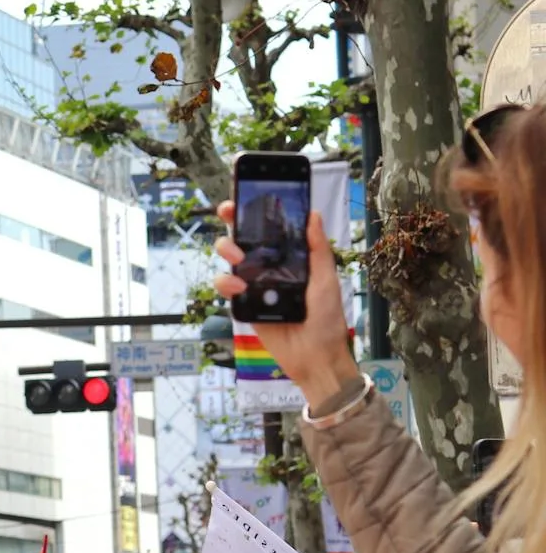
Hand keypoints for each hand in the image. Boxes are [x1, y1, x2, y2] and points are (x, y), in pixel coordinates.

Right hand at [213, 205, 359, 407]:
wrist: (314, 356)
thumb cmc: (326, 318)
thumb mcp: (326, 279)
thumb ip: (317, 249)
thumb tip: (313, 214)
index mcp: (290, 258)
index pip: (270, 230)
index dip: (254, 212)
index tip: (243, 196)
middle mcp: (269, 268)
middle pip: (242, 238)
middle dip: (231, 223)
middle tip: (228, 214)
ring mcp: (254, 286)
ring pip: (228, 260)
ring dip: (227, 251)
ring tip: (237, 260)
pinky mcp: (243, 305)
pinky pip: (225, 289)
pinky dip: (226, 285)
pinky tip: (240, 290)